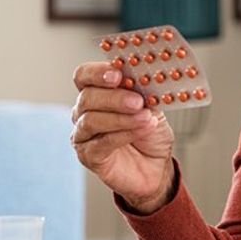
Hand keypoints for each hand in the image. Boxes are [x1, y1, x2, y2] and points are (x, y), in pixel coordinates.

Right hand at [71, 62, 175, 212]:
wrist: (157, 167)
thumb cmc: (150, 134)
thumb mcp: (152, 106)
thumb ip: (144, 92)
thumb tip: (144, 77)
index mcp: (97, 92)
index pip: (84, 75)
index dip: (97, 72)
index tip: (117, 74)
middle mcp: (84, 111)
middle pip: (87, 97)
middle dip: (114, 97)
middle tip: (137, 101)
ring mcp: (83, 134)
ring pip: (91, 120)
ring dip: (121, 118)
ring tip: (145, 117)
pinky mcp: (88, 156)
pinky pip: (101, 142)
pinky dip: (124, 134)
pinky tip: (142, 130)